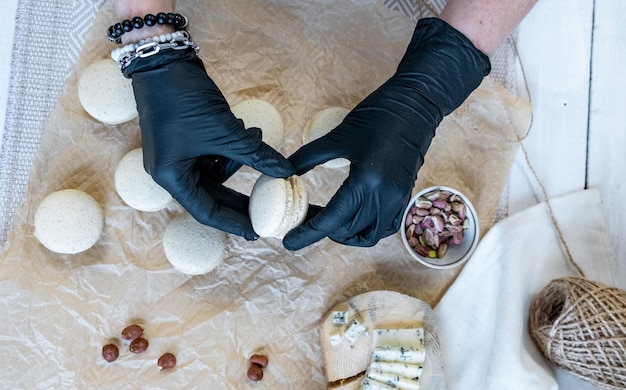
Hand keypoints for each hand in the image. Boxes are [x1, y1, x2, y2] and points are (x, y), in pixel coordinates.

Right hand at [124, 49, 294, 239]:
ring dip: (240, 157)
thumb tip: (286, 171)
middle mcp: (171, 170)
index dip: (233, 222)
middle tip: (268, 205)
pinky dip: (232, 145)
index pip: (205, 211)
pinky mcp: (186, 140)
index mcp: (171, 176)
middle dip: (241, 195)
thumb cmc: (183, 100)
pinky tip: (247, 130)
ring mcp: (178, 154)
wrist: (165, 62)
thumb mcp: (226, 132)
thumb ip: (256, 155)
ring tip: (255, 136)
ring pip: (217, 169)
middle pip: (212, 194)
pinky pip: (214, 152)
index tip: (256, 231)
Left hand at [283, 18, 490, 249]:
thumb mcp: (338, 136)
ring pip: (369, 235)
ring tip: (327, 218)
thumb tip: (284, 171)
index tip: (289, 241)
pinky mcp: (406, 196)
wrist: (416, 104)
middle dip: (322, 230)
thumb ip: (308, 156)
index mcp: (366, 181)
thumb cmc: (377, 115)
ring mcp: (398, 198)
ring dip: (345, 234)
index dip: (307, 233)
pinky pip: (385, 226)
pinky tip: (351, 216)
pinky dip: (366, 229)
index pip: (332, 219)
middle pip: (348, 230)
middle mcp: (384, 196)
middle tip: (304, 216)